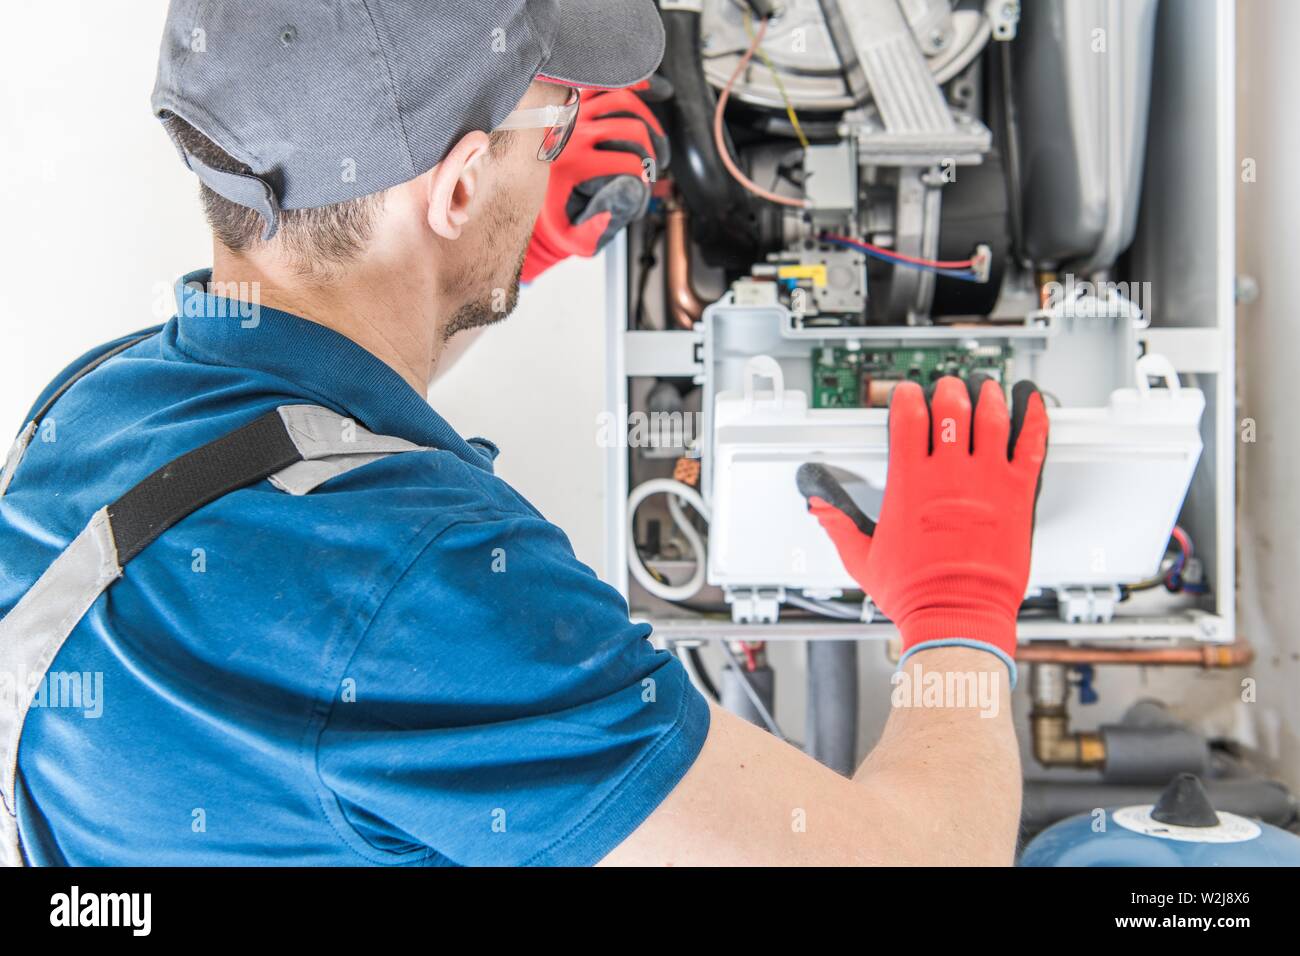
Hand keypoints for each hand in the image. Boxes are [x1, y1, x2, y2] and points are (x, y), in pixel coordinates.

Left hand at [521, 85, 668, 282]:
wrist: (522, 193)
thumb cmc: (552, 214)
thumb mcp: (571, 235)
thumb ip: (595, 232)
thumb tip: (619, 206)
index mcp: (573, 164)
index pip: (627, 161)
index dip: (646, 174)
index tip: (647, 183)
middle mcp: (572, 133)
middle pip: (631, 127)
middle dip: (651, 149)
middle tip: (653, 165)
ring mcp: (572, 112)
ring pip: (623, 98)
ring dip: (647, 118)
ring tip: (652, 138)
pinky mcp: (572, 101)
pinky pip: (604, 83)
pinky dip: (629, 84)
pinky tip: (649, 92)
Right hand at [796, 376, 1048, 681]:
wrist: (957, 617)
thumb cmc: (915, 593)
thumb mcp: (862, 558)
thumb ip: (839, 525)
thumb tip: (819, 507)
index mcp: (910, 484)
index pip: (907, 417)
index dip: (906, 397)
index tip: (906, 394)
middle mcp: (949, 475)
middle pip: (951, 408)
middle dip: (948, 390)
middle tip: (948, 388)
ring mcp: (987, 481)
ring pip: (991, 418)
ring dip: (987, 396)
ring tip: (985, 388)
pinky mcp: (1018, 495)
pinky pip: (1031, 445)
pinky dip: (1033, 419)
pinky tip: (1032, 404)